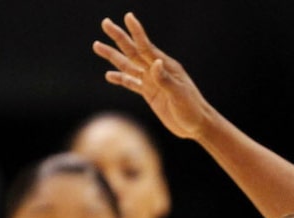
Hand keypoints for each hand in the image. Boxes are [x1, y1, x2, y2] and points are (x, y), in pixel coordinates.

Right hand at [93, 12, 211, 140]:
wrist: (196, 125)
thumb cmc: (192, 109)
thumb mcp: (180, 95)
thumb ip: (165, 79)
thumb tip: (154, 63)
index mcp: (165, 67)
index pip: (147, 47)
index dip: (137, 32)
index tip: (128, 16)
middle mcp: (156, 71)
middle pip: (133, 51)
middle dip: (119, 37)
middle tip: (105, 23)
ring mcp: (152, 82)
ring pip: (128, 65)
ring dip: (113, 56)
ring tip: (97, 45)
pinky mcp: (150, 94)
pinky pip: (131, 83)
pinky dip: (120, 78)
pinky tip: (109, 75)